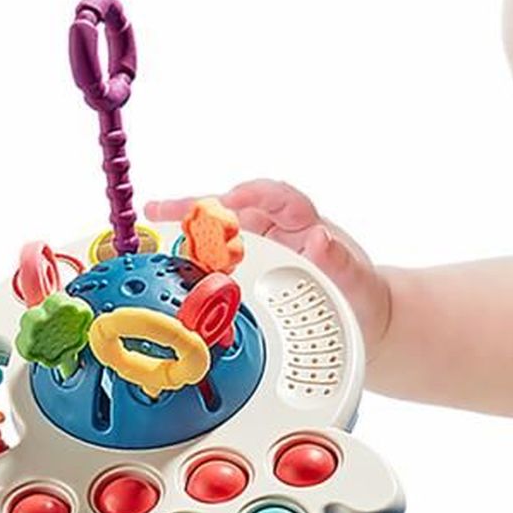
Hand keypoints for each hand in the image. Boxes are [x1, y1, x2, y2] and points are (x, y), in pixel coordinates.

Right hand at [145, 180, 392, 353]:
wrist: (361, 316)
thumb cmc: (358, 293)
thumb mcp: (357, 282)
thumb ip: (339, 262)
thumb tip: (319, 239)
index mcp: (302, 222)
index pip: (275, 197)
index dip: (252, 196)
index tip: (233, 200)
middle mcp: (276, 228)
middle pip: (232, 209)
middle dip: (197, 207)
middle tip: (161, 210)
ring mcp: (259, 247)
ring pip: (218, 230)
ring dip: (186, 225)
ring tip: (152, 222)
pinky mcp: (247, 268)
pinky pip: (216, 256)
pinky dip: (191, 254)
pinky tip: (166, 255)